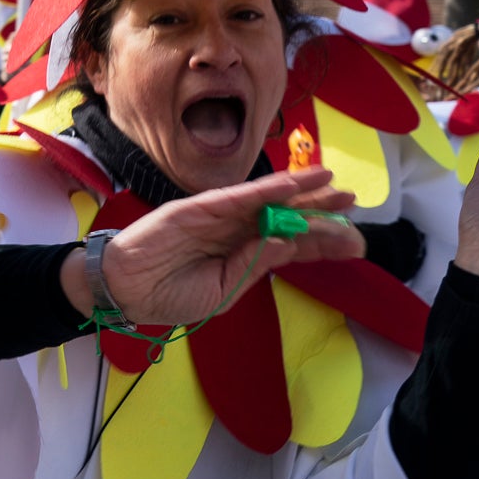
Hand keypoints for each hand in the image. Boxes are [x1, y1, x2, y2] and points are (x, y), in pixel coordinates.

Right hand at [61, 166, 363, 324]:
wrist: (125, 291)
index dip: (320, 240)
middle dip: (319, 208)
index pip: (289, 243)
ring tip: (332, 181)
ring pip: (266, 200)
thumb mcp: (221, 293)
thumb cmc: (168, 297)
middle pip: (284, 216)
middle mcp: (234, 232)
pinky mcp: (198, 208)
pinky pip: (238, 196)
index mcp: (242, 256)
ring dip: (300, 190)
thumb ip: (254, 267)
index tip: (354, 241)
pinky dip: (266, 189)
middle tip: (353, 200)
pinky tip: (292, 184)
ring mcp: (217, 218)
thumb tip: (287, 243)